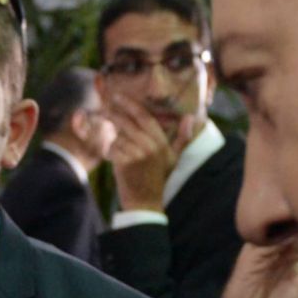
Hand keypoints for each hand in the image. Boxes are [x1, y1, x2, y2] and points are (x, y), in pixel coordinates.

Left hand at [104, 95, 181, 211]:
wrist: (145, 201)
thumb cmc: (159, 177)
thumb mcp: (174, 157)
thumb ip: (183, 137)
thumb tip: (191, 117)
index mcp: (161, 142)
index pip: (144, 117)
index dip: (130, 105)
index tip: (118, 97)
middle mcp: (150, 146)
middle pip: (128, 122)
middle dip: (115, 114)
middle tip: (106, 108)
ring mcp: (137, 154)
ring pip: (118, 136)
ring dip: (115, 139)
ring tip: (120, 147)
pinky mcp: (124, 162)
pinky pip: (112, 148)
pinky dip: (111, 151)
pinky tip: (116, 158)